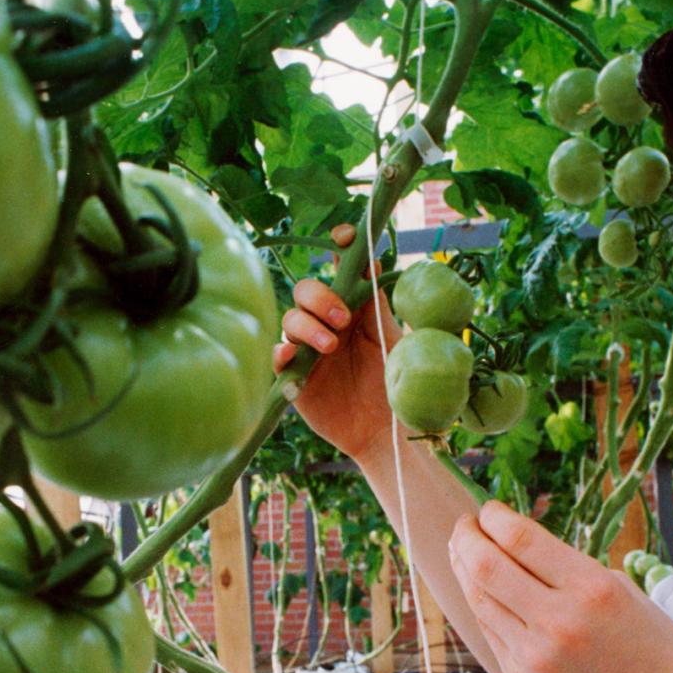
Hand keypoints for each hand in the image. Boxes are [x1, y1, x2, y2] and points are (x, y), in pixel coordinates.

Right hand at [273, 224, 402, 465]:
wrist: (386, 433)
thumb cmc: (396, 388)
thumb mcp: (394, 341)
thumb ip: (380, 305)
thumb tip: (371, 264)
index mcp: (355, 309)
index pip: (341, 268)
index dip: (340, 247)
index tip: (345, 239)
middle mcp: (327, 323)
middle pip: (307, 289)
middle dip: (320, 296)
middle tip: (343, 318)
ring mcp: (307, 349)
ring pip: (290, 319)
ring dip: (307, 326)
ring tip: (330, 347)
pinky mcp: (293, 376)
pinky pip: (275, 355)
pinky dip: (280, 351)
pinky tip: (291, 356)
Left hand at [447, 500, 672, 672]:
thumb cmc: (654, 650)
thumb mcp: (623, 592)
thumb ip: (570, 569)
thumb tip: (516, 546)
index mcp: (591, 591)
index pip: (520, 539)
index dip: (494, 518)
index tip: (488, 510)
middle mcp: (558, 624)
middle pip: (485, 567)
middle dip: (466, 538)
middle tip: (464, 526)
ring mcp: (535, 660)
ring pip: (480, 603)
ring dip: (466, 572)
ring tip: (464, 555)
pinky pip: (491, 636)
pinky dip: (484, 608)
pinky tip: (483, 594)